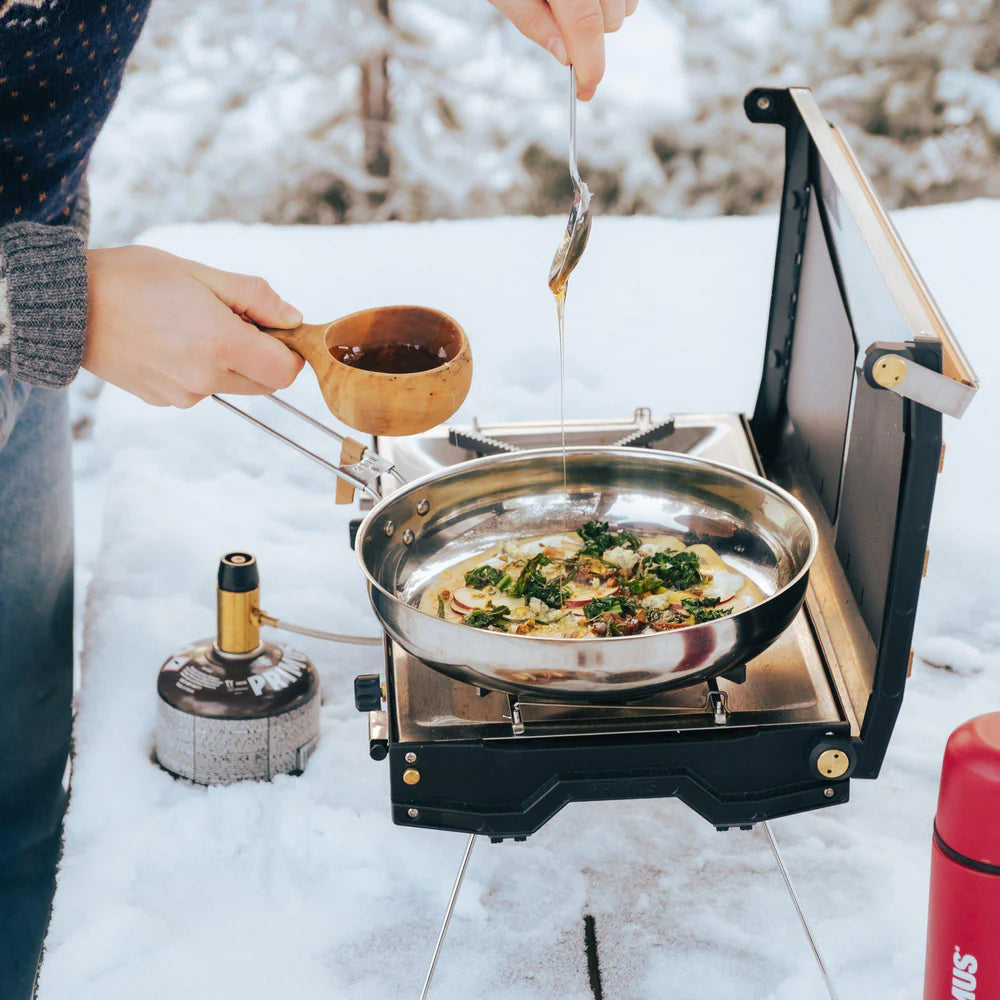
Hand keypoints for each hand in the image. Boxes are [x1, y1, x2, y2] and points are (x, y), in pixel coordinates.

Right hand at [83, 245, 304, 407]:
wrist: (67, 304)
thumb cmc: (133, 280)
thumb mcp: (200, 274)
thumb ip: (254, 297)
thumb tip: (293, 318)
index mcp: (221, 345)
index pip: (286, 371)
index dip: (290, 350)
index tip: (275, 329)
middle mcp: (205, 378)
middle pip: (265, 383)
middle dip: (262, 356)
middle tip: (233, 319)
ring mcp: (183, 395)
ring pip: (233, 386)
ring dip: (229, 362)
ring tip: (192, 325)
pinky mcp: (163, 400)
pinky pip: (200, 389)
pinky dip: (199, 369)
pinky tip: (171, 341)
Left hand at [489, 0, 637, 98]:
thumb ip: (533, 21)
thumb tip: (566, 57)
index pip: (585, 23)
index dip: (589, 64)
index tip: (585, 90)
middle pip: (612, 20)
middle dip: (589, 36)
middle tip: (560, 19)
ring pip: (627, 7)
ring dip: (604, 16)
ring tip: (573, 0)